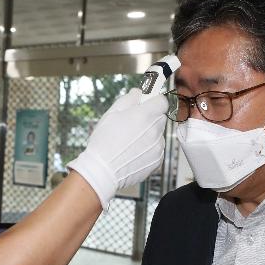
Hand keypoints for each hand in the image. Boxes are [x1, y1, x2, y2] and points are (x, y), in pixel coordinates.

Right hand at [68, 88, 167, 206]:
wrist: (102, 171)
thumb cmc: (104, 142)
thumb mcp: (112, 113)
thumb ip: (129, 99)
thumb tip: (139, 93)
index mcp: (145, 115)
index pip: (162, 101)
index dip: (154, 101)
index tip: (146, 104)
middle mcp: (155, 131)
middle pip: (160, 118)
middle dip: (149, 118)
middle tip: (132, 125)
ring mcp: (158, 147)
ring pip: (158, 135)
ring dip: (148, 135)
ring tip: (129, 143)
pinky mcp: (157, 161)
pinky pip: (156, 150)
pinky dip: (147, 150)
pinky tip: (132, 153)